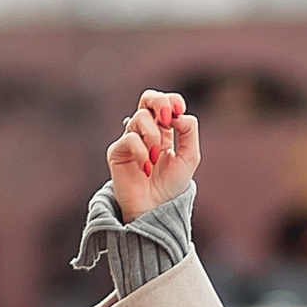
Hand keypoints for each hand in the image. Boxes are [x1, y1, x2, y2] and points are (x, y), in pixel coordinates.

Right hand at [108, 90, 197, 220]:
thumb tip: (179, 115)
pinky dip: (142, 152)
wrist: (156, 208)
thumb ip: (189, 132)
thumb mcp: (190, 157)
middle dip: (159, 102)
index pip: (163, 101)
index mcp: (163, 129)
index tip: (179, 110)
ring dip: (154, 136)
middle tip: (168, 119)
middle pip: (146, 98)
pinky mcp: (117, 152)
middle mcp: (145, 130)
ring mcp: (130, 139)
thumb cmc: (172, 184)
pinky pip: (130, 139)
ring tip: (157, 157)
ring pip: (139, 117)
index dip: (171, 100)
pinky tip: (146, 167)